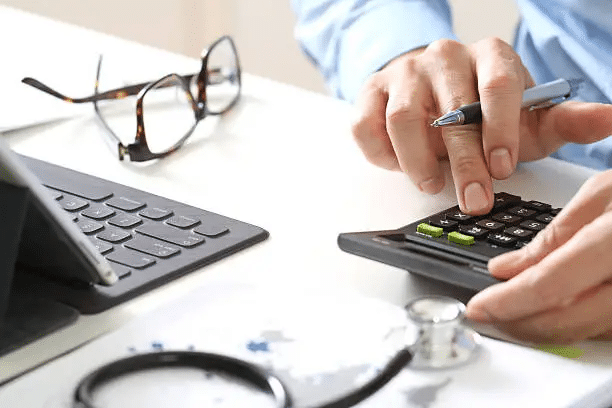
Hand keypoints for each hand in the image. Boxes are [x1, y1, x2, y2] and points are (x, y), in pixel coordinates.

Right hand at [351, 37, 611, 213]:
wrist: (432, 89)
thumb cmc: (482, 109)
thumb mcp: (527, 117)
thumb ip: (564, 121)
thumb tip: (608, 121)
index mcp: (490, 56)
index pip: (497, 85)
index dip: (500, 130)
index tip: (504, 169)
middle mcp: (445, 58)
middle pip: (450, 110)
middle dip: (464, 162)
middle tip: (474, 201)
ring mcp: (404, 74)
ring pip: (402, 117)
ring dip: (417, 159)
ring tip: (431, 183)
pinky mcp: (371, 92)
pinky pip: (366, 124)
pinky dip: (380, 152)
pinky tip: (397, 164)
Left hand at [465, 169, 611, 343]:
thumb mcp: (604, 192)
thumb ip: (555, 235)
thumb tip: (509, 269)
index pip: (552, 283)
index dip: (509, 301)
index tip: (480, 308)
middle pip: (573, 320)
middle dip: (525, 323)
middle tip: (496, 316)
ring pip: (594, 330)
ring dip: (552, 326)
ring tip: (522, 311)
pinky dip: (584, 320)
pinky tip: (564, 308)